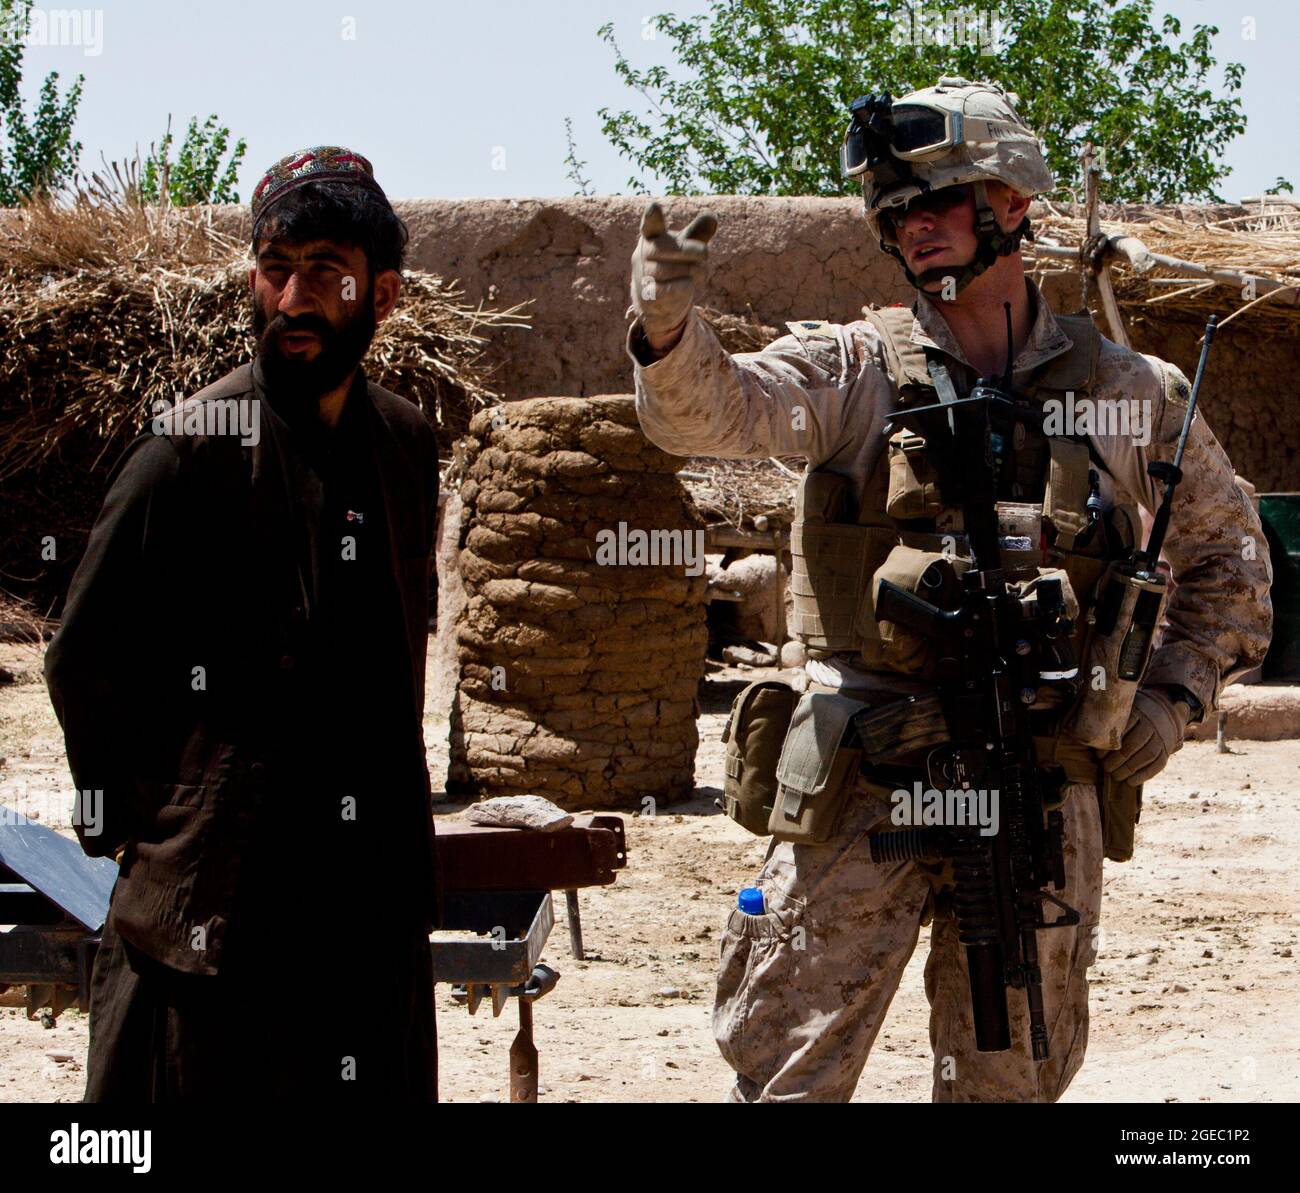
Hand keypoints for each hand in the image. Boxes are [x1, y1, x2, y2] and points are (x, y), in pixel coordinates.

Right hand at [630, 200, 717, 349]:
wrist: (657, 300)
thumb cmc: (673, 265)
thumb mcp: (685, 246)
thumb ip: (697, 232)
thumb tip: (712, 217)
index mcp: (652, 236)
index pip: (650, 225)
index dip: (651, 217)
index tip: (654, 207)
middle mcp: (643, 254)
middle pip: (664, 248)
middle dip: (690, 250)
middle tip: (706, 253)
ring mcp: (643, 274)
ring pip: (668, 270)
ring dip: (692, 270)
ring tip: (701, 271)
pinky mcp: (648, 295)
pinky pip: (668, 289)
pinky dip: (684, 285)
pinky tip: (690, 284)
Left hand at [1102, 687, 1193, 784]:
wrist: (1165, 711)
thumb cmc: (1134, 714)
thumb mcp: (1124, 709)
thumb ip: (1110, 719)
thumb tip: (1085, 734)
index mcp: (1139, 711)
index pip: (1123, 729)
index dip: (1109, 744)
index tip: (1098, 755)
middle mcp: (1152, 724)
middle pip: (1134, 743)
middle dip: (1118, 759)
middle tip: (1105, 768)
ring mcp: (1161, 738)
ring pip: (1147, 754)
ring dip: (1130, 768)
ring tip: (1115, 776)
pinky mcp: (1167, 750)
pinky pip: (1158, 764)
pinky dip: (1144, 775)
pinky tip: (1131, 782)